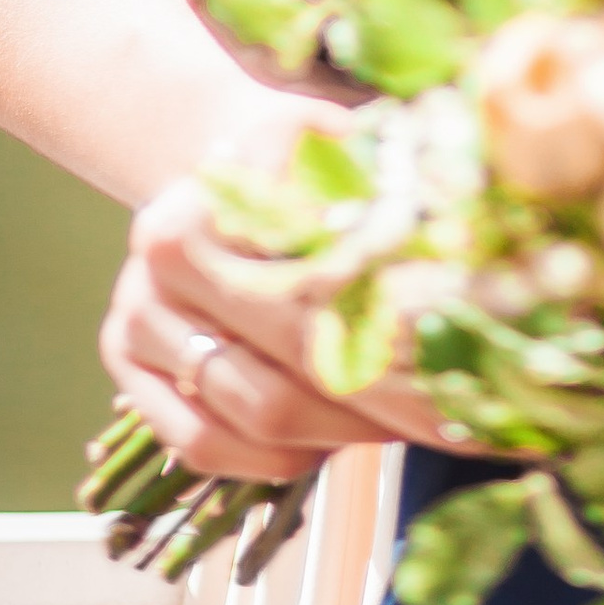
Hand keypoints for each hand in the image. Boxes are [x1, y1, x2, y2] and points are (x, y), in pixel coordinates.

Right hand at [101, 106, 476, 481]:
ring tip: (396, 426)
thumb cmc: (303, 153)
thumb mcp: (346, 145)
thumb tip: (476, 230)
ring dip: (331, 436)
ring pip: (244, 417)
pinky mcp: (127, 369)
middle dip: (372, 405)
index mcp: (213, 200)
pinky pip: (199, 446)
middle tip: (449, 419)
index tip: (458, 369)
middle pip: (281, 370)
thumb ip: (393, 185)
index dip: (391, 341)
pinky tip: (326, 442)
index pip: (314, 302)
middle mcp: (158, 262)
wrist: (220, 153)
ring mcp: (134, 318)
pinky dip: (269, 459)